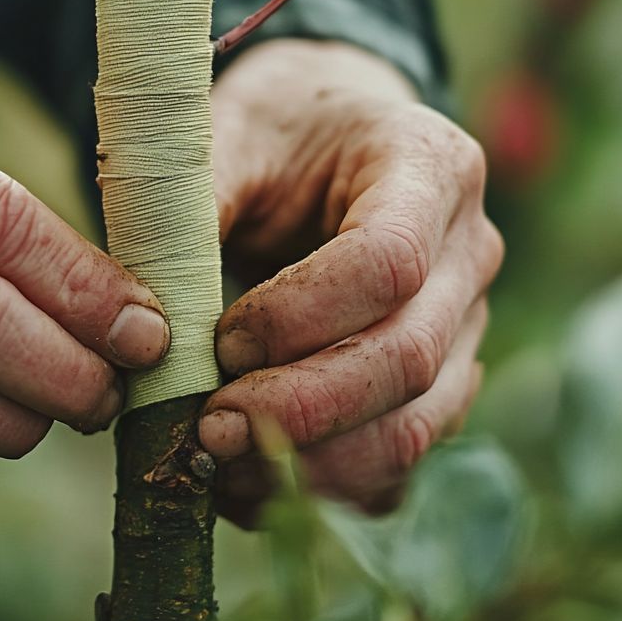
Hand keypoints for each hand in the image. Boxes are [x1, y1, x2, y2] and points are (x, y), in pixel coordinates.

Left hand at [199, 41, 502, 523]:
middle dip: (301, 409)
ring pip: (418, 426)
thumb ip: (192, 204)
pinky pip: (402, 464)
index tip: (221, 340)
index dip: (301, 317)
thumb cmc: (273, 130)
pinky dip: (326, 490)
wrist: (324, 136)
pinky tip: (251, 483)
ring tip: (219, 466)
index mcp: (430, 165)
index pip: (388, 262)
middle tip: (207, 430)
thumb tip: (150, 317)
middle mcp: (470, 251)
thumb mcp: (225, 131)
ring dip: (313, 465)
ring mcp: (467, 326)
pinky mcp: (442, 386)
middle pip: (409, 358)